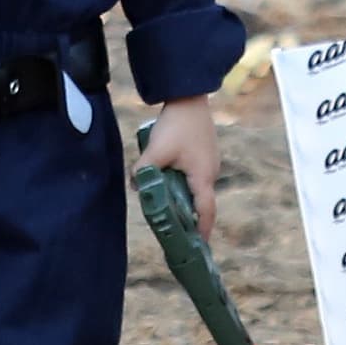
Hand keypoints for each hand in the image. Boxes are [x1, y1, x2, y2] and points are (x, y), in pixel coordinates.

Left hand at [139, 96, 219, 238]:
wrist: (188, 97)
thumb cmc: (177, 125)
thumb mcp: (156, 150)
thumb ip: (144, 170)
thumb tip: (135, 186)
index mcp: (202, 177)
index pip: (205, 212)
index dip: (202, 231)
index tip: (198, 247)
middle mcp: (211, 172)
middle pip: (202, 202)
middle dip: (190, 218)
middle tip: (177, 231)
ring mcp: (209, 161)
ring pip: (197, 188)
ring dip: (186, 199)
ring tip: (170, 208)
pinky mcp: (204, 153)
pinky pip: (195, 176)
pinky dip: (185, 184)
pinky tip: (170, 180)